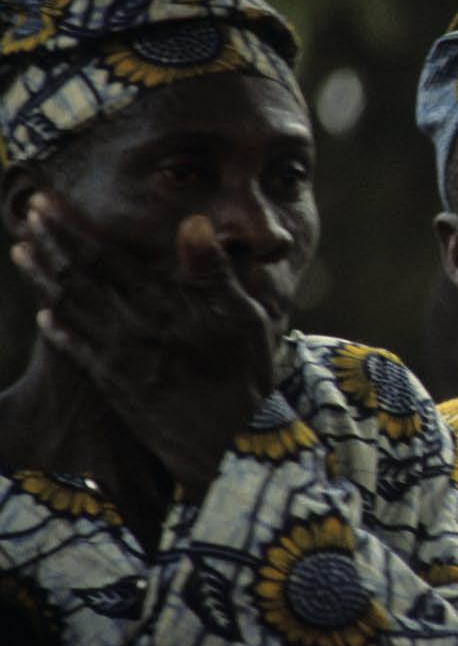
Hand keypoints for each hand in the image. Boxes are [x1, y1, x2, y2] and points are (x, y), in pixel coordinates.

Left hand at [10, 192, 278, 493]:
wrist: (231, 443)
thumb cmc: (247, 375)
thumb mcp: (247, 317)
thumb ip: (214, 271)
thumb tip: (193, 221)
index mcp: (160, 306)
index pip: (105, 258)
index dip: (72, 230)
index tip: (48, 202)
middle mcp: (130, 329)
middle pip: (78, 278)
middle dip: (50, 244)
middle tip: (29, 213)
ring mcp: (118, 359)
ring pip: (68, 309)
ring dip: (42, 278)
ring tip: (22, 251)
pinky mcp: (114, 386)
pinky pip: (75, 352)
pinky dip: (57, 331)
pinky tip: (44, 316)